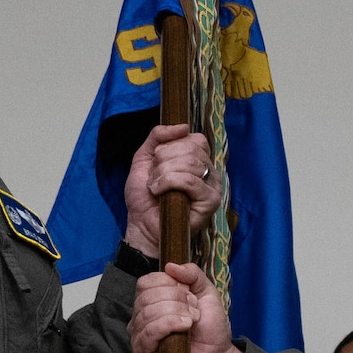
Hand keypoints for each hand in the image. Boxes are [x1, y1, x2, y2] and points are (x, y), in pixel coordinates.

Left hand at [122, 124, 222, 259]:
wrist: (140, 225)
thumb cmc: (144, 196)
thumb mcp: (145, 158)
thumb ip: (158, 136)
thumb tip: (182, 126)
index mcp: (198, 160)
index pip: (195, 139)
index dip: (171, 146)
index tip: (157, 162)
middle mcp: (209, 172)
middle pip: (191, 149)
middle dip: (163, 160)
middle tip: (154, 178)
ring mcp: (212, 187)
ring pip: (191, 163)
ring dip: (163, 173)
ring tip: (155, 187)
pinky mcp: (210, 202)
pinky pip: (191, 181)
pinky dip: (168, 183)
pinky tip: (160, 193)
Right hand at [130, 262, 242, 352]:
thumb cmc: (210, 328)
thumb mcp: (206, 292)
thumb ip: (192, 274)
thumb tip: (170, 266)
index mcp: (151, 300)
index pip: (146, 282)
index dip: (170, 284)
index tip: (190, 296)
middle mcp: (140, 316)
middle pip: (148, 295)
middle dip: (178, 299)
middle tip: (194, 312)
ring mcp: (139, 334)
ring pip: (150, 311)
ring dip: (178, 312)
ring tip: (192, 322)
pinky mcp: (142, 351)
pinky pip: (149, 330)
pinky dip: (170, 324)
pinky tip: (184, 328)